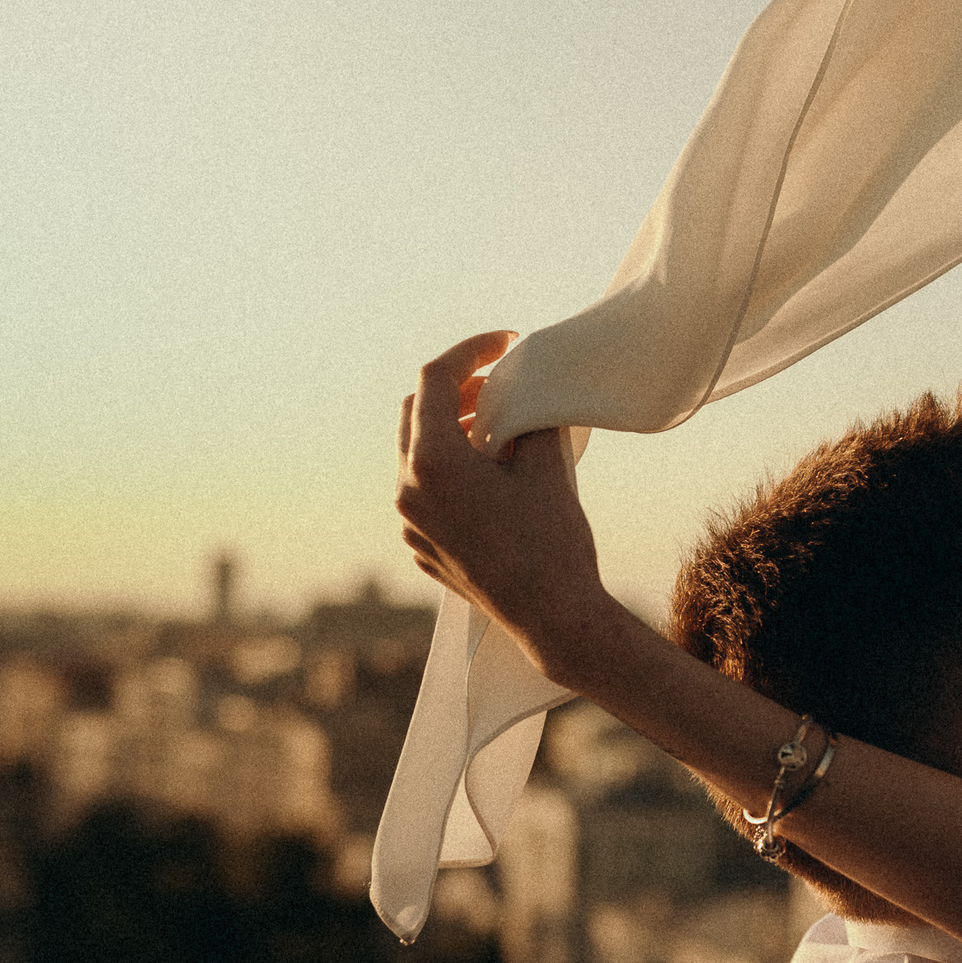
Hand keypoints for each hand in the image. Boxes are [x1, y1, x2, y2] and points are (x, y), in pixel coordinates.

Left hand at [395, 331, 617, 677]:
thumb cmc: (553, 541)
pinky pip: (425, 494)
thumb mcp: (546, 463)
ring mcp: (411, 524)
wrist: (553, 618)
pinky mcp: (422, 549)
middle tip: (498, 385)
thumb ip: (527, 415)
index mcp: (432, 462)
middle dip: (456, 390)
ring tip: (496, 429)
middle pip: (416, 413)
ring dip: (451, 432)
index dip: (471, 350)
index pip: (435, 379)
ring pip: (416, 455)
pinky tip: (490, 478)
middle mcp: (408, 491)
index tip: (505, 343)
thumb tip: (524, 391)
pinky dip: (450, 472)